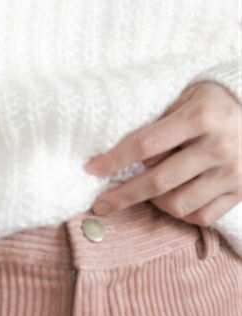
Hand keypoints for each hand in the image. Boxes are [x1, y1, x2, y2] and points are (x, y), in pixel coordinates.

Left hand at [84, 80, 241, 225]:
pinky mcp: (241, 191)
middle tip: (102, 204)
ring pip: (178, 205)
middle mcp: (218, 146)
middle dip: (123, 196)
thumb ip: (161, 120)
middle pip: (157, 182)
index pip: (146, 144)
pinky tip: (176, 199)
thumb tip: (120, 151)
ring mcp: (231, 172)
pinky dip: (183, 213)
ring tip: (152, 193)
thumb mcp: (191, 95)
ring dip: (157, 203)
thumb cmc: (219, 102)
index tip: (92, 169)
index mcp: (202, 116)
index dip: (115, 159)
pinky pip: (201, 217)